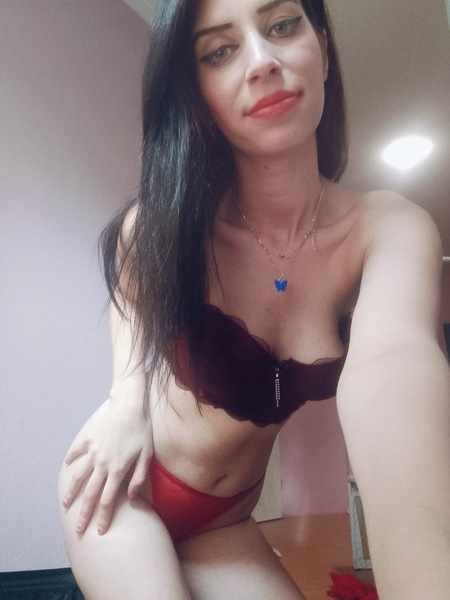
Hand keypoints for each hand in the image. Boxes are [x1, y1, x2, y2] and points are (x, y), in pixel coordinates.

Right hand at [62, 399, 152, 534]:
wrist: (128, 405)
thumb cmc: (142, 429)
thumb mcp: (147, 454)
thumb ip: (139, 477)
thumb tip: (131, 496)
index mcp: (118, 469)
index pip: (108, 500)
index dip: (103, 517)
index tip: (99, 531)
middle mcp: (102, 463)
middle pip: (90, 494)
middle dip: (84, 514)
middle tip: (78, 529)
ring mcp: (93, 451)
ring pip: (78, 476)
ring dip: (72, 492)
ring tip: (66, 504)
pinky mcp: (88, 439)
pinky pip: (76, 452)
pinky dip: (71, 459)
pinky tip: (67, 466)